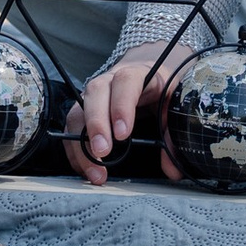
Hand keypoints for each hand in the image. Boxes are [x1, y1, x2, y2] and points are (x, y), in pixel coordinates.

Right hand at [71, 44, 182, 184]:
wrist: (150, 78)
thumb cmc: (162, 92)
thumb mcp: (174, 106)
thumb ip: (173, 134)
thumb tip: (172, 169)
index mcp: (138, 74)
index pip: (126, 81)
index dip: (121, 105)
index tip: (123, 134)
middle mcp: (110, 81)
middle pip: (95, 92)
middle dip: (96, 124)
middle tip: (103, 151)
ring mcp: (94, 96)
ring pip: (78, 111)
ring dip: (81, 143)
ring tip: (95, 171)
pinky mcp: (83, 111)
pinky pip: (71, 129)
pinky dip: (75, 151)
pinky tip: (86, 169)